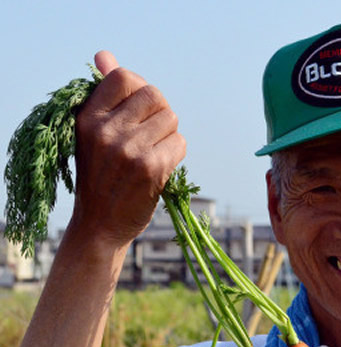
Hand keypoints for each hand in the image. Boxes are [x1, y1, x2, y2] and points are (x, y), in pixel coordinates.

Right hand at [73, 50, 185, 246]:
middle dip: (160, 112)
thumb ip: (102, 95)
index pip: (124, 78)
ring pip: (171, 118)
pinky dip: (175, 153)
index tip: (138, 109)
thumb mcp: (91, 135)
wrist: (99, 226)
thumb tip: (105, 55)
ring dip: (169, 134)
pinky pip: (179, 143)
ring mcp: (130, 150)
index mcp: (89, 118)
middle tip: (151, 133)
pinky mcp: (151, 168)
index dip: (138, 89)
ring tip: (153, 152)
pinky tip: (161, 166)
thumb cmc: (98, 177)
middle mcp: (107, 131)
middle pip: (155, 95)